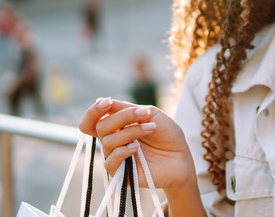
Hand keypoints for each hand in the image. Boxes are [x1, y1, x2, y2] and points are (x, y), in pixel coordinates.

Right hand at [79, 98, 195, 191]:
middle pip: (101, 127)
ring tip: (151, 128)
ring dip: (131, 132)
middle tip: (145, 114)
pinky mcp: (120, 174)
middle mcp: (112, 142)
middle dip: (123, 117)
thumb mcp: (150, 114)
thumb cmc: (167, 134)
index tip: (107, 102)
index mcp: (116, 128)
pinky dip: (123, 151)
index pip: (92, 121)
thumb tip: (101, 100)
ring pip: (108, 141)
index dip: (94, 111)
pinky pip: (110, 161)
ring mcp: (115, 158)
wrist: (182, 157)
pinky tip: (137, 147)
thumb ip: (126, 108)